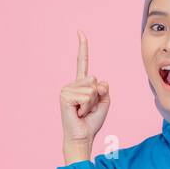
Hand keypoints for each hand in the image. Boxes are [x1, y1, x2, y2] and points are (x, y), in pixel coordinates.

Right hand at [60, 30, 109, 146]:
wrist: (82, 136)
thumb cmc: (91, 121)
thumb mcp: (104, 102)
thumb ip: (104, 88)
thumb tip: (96, 81)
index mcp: (81, 84)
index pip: (82, 62)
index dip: (82, 47)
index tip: (80, 31)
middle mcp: (72, 84)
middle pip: (95, 80)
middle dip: (98, 96)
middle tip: (88, 109)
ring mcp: (67, 89)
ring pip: (92, 88)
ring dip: (92, 103)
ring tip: (83, 112)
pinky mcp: (65, 95)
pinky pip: (87, 95)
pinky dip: (87, 106)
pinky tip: (78, 113)